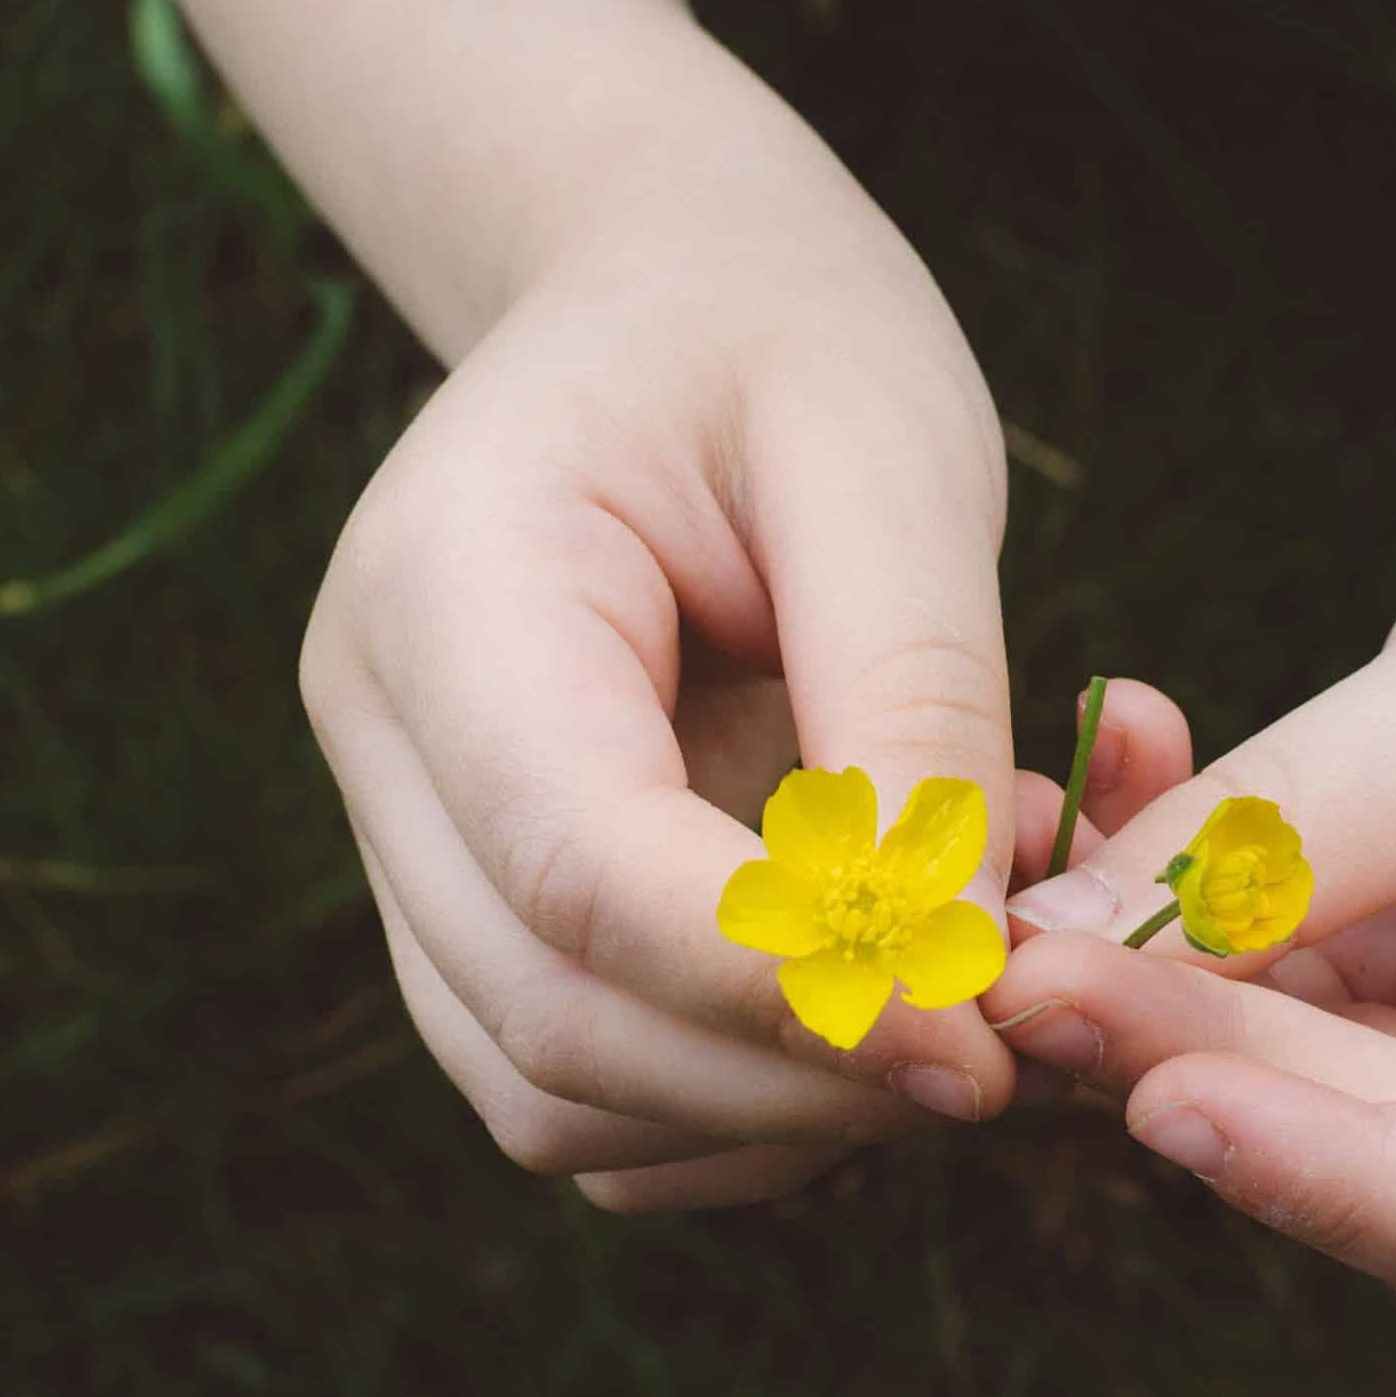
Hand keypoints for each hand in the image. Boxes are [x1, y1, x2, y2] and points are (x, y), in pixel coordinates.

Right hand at [302, 202, 1024, 1210]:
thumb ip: (912, 702)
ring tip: (961, 991)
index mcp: (449, 582)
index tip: (978, 1031)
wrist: (668, 289)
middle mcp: (380, 727)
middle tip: (1015, 1041)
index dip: (777, 983)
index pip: (578, 865)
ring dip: (774, 1107)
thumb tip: (951, 961)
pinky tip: (873, 998)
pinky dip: (738, 1100)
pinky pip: (582, 1085)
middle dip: (795, 1074)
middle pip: (549, 1017)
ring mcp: (404, 827)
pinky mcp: (471, 898)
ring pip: (552, 1090)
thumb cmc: (784, 336)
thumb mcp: (888, 459)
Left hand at [986, 417, 1395, 1300]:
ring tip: (1017, 893)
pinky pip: (1293, 1007)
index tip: (1163, 1100)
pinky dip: (1192, 915)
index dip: (1347, 1179)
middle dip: (1200, 1057)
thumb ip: (1301, 832)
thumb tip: (1054, 950)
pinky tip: (1092, 797)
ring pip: (1318, 1093)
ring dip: (1160, 988)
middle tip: (1016, 968)